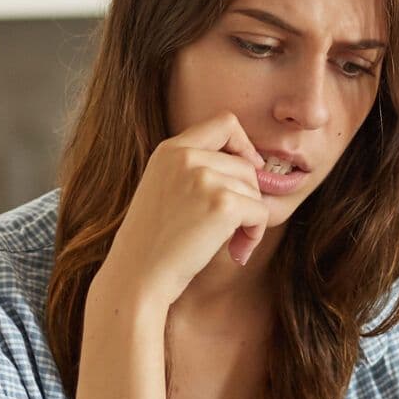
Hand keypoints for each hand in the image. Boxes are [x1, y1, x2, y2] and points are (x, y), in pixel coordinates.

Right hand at [100, 114, 271, 304]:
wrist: (137, 276)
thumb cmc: (153, 244)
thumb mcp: (164, 189)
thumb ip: (195, 170)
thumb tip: (253, 165)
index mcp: (170, 150)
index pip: (224, 122)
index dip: (244, 144)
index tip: (248, 170)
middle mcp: (185, 156)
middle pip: (245, 164)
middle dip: (247, 197)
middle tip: (234, 228)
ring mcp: (203, 178)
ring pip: (255, 190)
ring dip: (251, 220)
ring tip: (230, 243)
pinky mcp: (221, 204)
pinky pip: (260, 212)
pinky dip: (255, 234)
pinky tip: (236, 252)